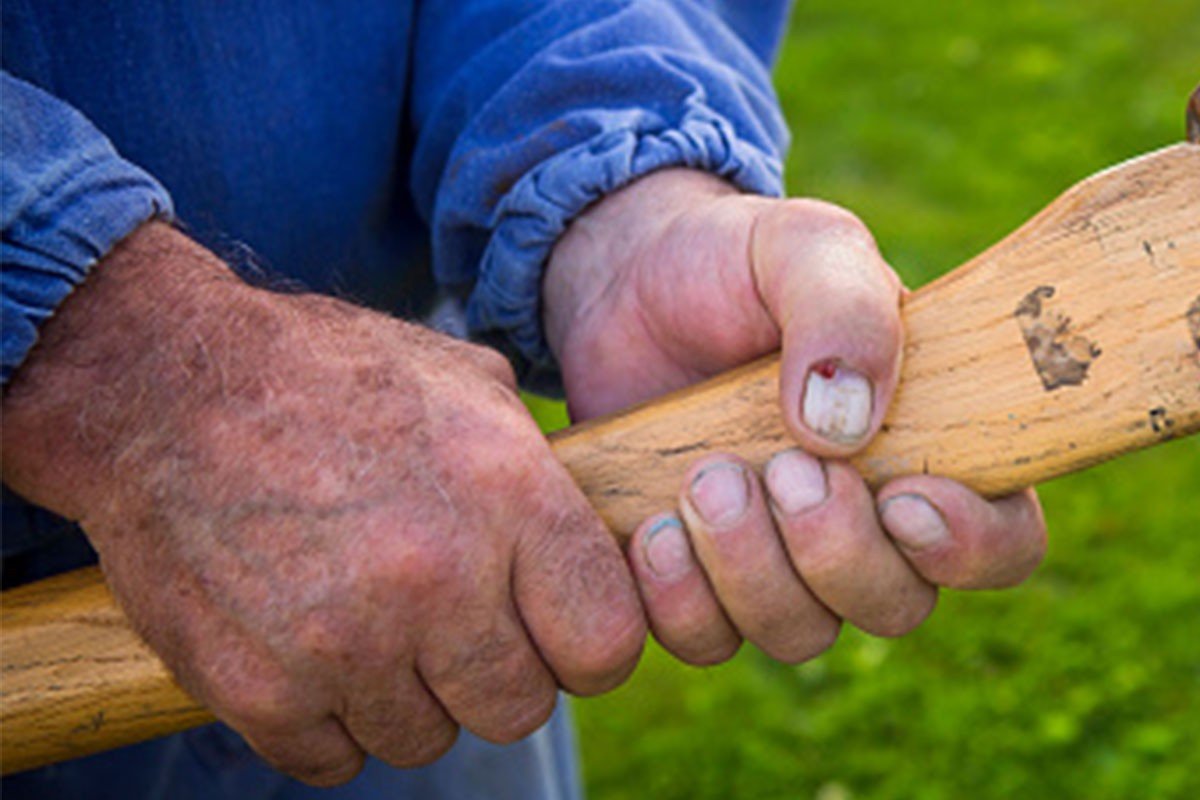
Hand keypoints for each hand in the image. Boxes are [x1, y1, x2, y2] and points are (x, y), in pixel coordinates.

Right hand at [2, 223, 644, 784]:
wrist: (164, 386)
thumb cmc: (325, 375)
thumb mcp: (461, 381)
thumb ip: (537, 467)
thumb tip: (586, 532)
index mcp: (508, 498)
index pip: (606, 644)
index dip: (586, 643)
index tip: (556, 631)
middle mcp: (437, 580)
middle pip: (521, 709)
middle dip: (496, 674)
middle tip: (452, 625)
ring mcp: (346, 645)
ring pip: (427, 739)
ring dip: (407, 695)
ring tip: (369, 620)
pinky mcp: (260, 690)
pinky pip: (335, 758)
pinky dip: (328, 718)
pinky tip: (310, 647)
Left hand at [544, 170, 1045, 663]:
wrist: (626, 279)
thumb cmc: (735, 262)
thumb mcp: (802, 247)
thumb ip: (843, 308)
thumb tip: (847, 424)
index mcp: (923, 445)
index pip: (1000, 541)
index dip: (969, 546)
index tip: (904, 497)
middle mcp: (859, 519)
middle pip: (894, 605)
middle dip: (837, 551)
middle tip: (780, 467)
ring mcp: (775, 556)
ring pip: (798, 634)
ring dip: (751, 573)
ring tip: (701, 480)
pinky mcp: (695, 574)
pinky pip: (705, 638)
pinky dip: (679, 600)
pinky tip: (653, 531)